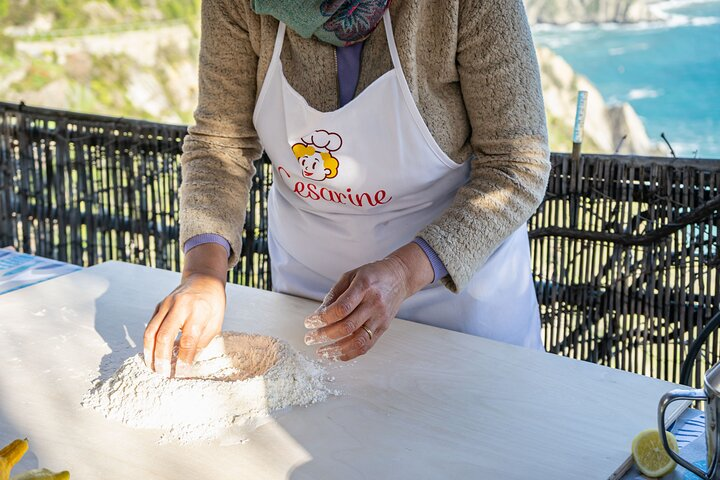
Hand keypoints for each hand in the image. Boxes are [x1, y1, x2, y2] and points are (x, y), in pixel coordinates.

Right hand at [143, 243, 227, 376]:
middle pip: (165, 335)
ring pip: (151, 331)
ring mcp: (166, 304)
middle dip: (162, 358)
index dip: (183, 358)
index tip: (181, 373)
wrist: (204, 280)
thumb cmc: (213, 305)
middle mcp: (180, 306)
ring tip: (152, 368)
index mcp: (198, 311)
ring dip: (150, 352)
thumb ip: (201, 342)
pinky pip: (150, 326)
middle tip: (162, 374)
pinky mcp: (159, 305)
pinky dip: (149, 342)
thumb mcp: (215, 323)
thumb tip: (187, 363)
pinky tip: (151, 354)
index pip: (188, 339)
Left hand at [303, 242, 433, 360]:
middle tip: (309, 338)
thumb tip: (318, 316)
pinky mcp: (384, 328)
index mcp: (364, 286)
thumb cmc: (372, 275)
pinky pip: (366, 346)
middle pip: (347, 326)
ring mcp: (380, 318)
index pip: (342, 308)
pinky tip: (336, 354)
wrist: (400, 277)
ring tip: (321, 352)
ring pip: (357, 341)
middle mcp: (374, 304)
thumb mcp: (350, 276)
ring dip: (336, 350)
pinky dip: (349, 353)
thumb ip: (334, 295)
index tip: (309, 322)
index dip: (323, 318)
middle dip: (324, 335)